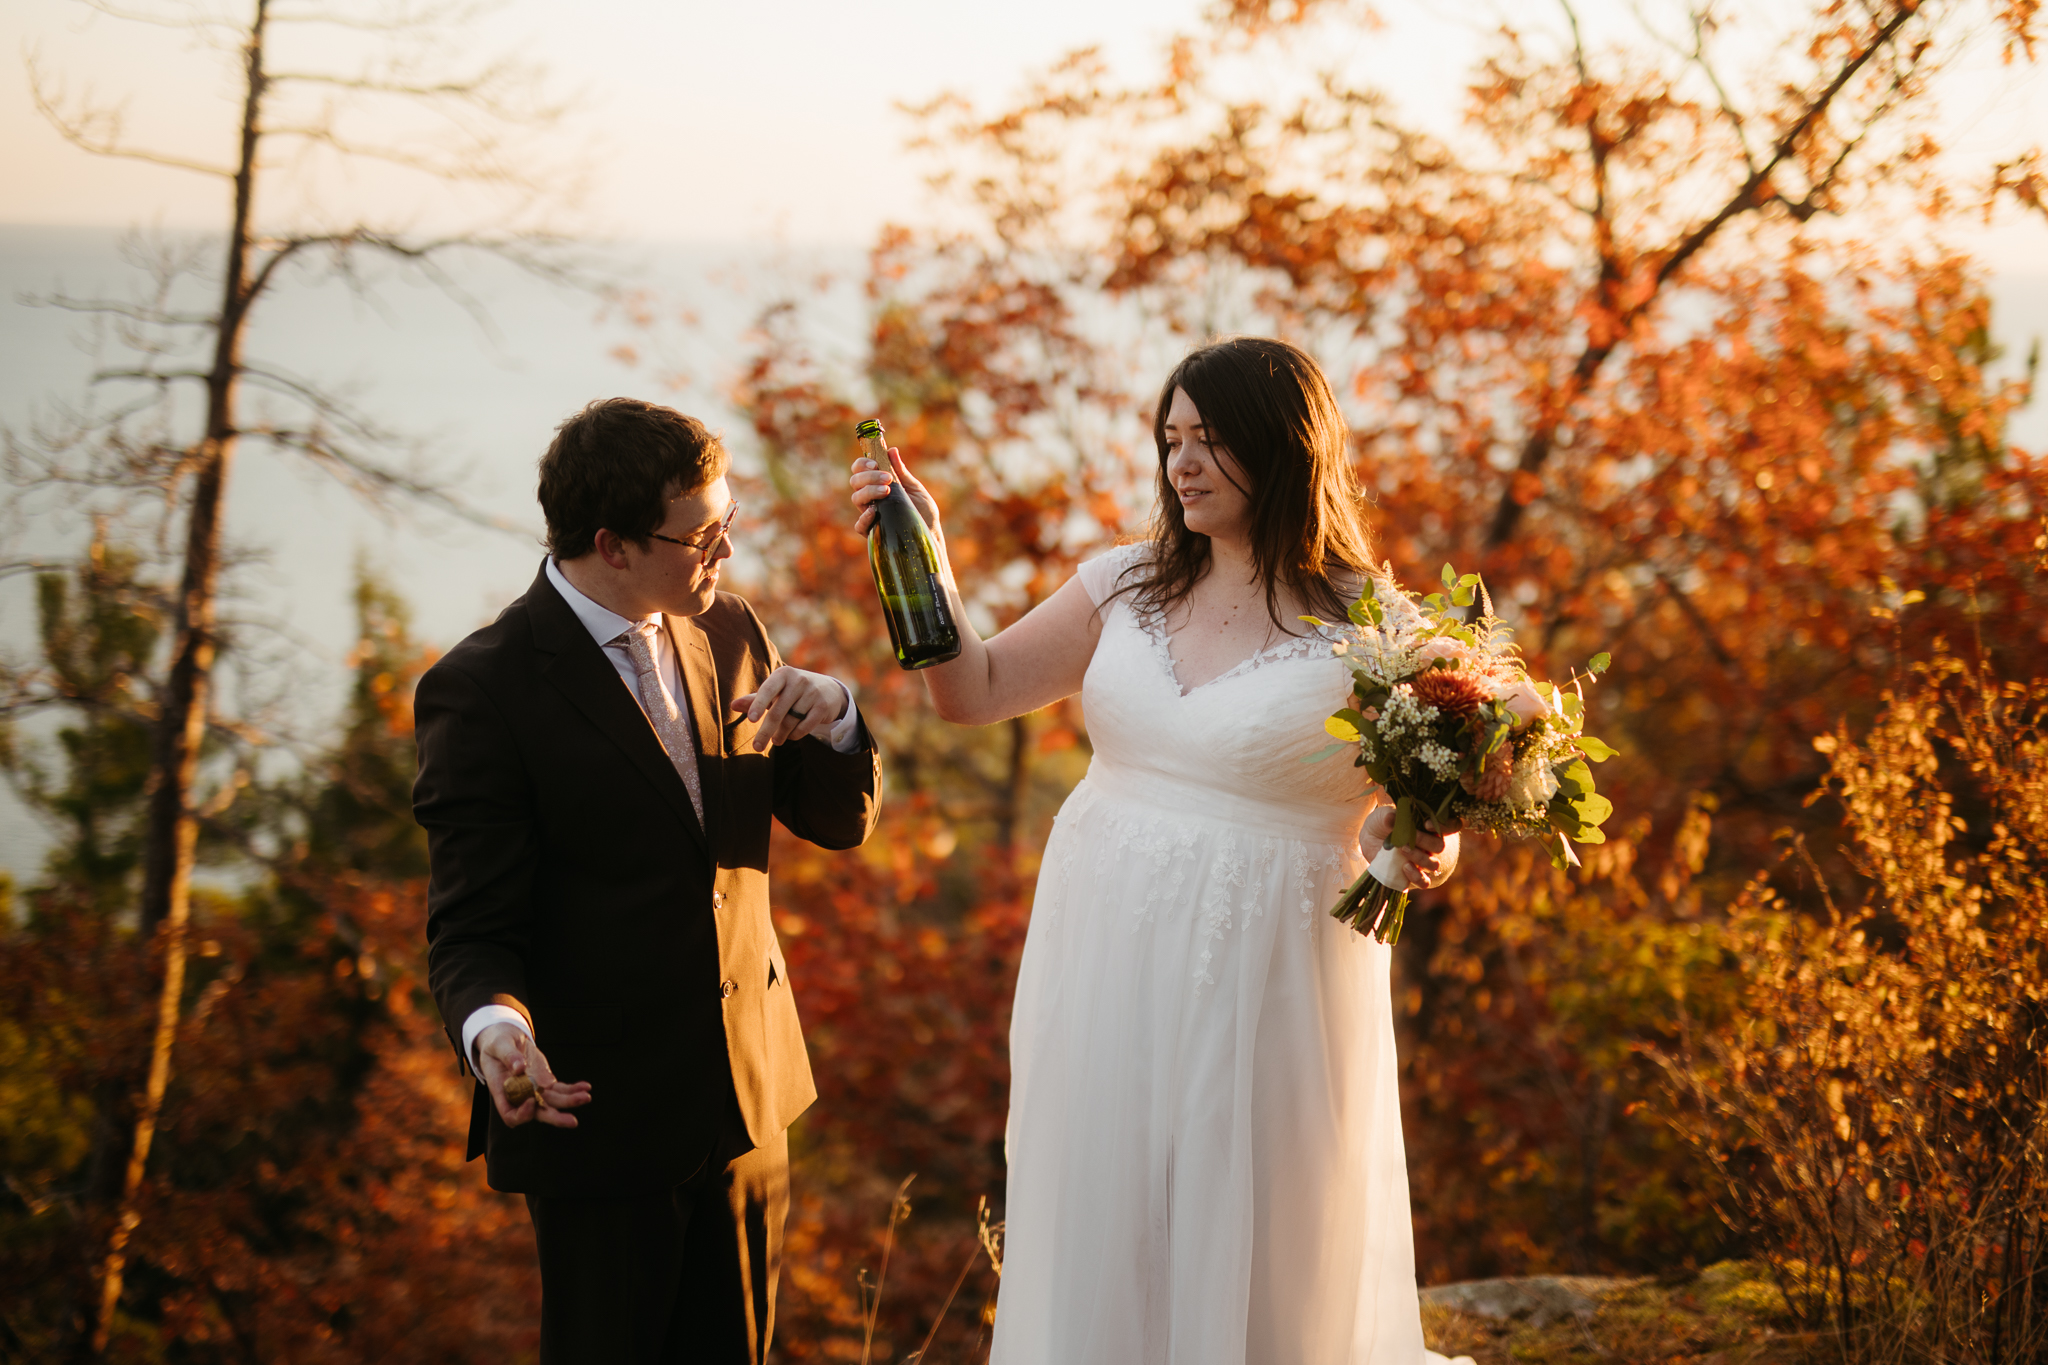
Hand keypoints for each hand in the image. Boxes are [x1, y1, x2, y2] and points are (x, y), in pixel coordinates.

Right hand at [475, 1022, 590, 1128]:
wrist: (506, 1040)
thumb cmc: (497, 1044)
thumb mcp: (498, 1045)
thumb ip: (508, 1056)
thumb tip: (519, 1067)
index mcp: (502, 1091)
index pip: (511, 1114)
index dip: (522, 1113)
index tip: (531, 1099)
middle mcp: (519, 1096)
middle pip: (537, 1113)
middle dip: (555, 1118)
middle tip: (572, 1121)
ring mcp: (534, 1091)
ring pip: (553, 1103)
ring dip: (570, 1101)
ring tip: (586, 1097)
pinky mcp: (546, 1082)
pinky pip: (561, 1090)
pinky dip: (573, 1089)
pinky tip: (585, 1087)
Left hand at [732, 666, 849, 751]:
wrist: (828, 690)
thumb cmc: (793, 691)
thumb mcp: (776, 691)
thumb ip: (755, 699)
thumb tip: (732, 705)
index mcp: (783, 674)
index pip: (767, 690)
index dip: (758, 705)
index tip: (751, 720)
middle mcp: (799, 680)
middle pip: (778, 711)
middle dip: (766, 731)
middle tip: (757, 747)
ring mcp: (812, 693)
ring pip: (791, 721)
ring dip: (781, 735)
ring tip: (776, 740)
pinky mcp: (822, 706)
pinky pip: (804, 727)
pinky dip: (795, 735)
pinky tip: (791, 736)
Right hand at [850, 445, 941, 539]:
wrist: (931, 534)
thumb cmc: (923, 511)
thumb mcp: (915, 488)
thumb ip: (901, 472)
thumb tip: (892, 450)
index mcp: (877, 485)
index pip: (860, 470)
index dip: (862, 464)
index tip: (875, 463)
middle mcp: (870, 499)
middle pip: (855, 482)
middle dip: (869, 477)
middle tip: (887, 479)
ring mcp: (870, 516)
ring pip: (856, 499)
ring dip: (869, 491)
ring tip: (887, 491)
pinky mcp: (873, 533)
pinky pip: (860, 525)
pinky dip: (864, 517)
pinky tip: (874, 511)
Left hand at [1360, 805, 1462, 890]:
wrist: (1369, 839)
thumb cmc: (1382, 823)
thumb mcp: (1383, 816)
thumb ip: (1389, 816)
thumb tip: (1392, 818)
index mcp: (1431, 825)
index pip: (1452, 825)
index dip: (1446, 826)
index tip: (1427, 824)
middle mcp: (1432, 843)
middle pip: (1441, 846)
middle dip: (1424, 842)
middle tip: (1406, 838)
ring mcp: (1425, 860)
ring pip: (1434, 864)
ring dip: (1419, 857)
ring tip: (1402, 849)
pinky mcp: (1415, 875)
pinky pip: (1424, 882)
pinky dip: (1416, 876)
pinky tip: (1404, 867)